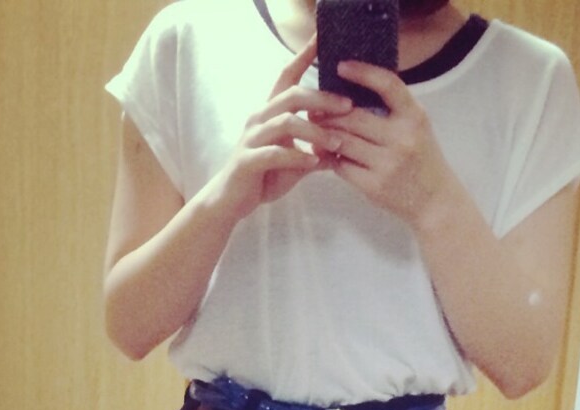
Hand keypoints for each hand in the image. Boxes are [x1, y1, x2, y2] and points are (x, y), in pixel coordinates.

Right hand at [215, 39, 351, 218]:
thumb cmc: (263, 177)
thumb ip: (316, 151)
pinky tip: (314, 163)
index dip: (303, 56)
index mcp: (270, 112)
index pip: (287, 76)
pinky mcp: (248, 160)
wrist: (231, 201)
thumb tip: (343, 147)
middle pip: (293, 95)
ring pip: (287, 122)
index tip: (321, 38)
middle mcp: (260, 118)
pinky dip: (298, 156)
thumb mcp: (296, 163)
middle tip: (348, 106)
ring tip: (337, 143)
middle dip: (323, 98)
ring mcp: (252, 138)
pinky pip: (275, 153)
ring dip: (316, 131)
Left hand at [320, 61, 455, 225]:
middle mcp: (402, 138)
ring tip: (314, 128)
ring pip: (343, 141)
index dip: (363, 72)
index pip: (387, 85)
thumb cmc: (422, 159)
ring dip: (324, 133)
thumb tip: (354, 87)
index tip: (341, 66)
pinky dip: (329, 157)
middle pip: (354, 116)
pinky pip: (342, 166)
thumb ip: (394, 108)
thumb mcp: (416, 127)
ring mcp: (387, 164)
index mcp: (414, 117)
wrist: (435, 202)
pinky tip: (323, 152)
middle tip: (314, 108)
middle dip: (329, 111)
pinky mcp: (374, 186)